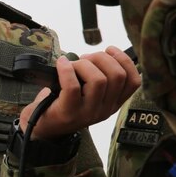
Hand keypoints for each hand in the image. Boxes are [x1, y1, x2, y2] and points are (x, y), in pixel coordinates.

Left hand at [19, 46, 140, 138]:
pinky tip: (61, 64)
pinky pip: (72, 86)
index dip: (124, 60)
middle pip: (117, 76)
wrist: (41, 125)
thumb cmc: (63, 101)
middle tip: (85, 58)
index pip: (134, 82)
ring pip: (98, 80)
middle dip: (101, 58)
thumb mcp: (88, 92)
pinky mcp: (68, 112)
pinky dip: (66, 69)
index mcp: (113, 103)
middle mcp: (104, 110)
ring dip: (84, 64)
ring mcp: (87, 113)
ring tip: (72, 65)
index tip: (109, 50)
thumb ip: (100, 76)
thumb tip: (101, 54)